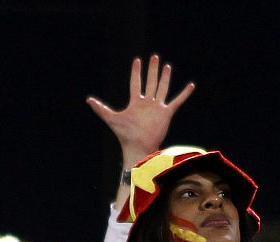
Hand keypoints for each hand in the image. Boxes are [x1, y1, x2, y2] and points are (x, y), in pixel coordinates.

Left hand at [86, 55, 194, 171]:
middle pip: (150, 82)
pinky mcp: (166, 114)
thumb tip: (88, 100)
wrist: (137, 147)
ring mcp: (157, 108)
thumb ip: (101, 109)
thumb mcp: (112, 118)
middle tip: (154, 57)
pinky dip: (184, 94)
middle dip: (152, 70)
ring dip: (165, 77)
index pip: (136, 83)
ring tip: (167, 65)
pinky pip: (177, 101)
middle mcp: (147, 103)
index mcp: (135, 102)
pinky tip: (190, 85)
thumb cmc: (124, 135)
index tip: (137, 60)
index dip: (136, 72)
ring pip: (162, 88)